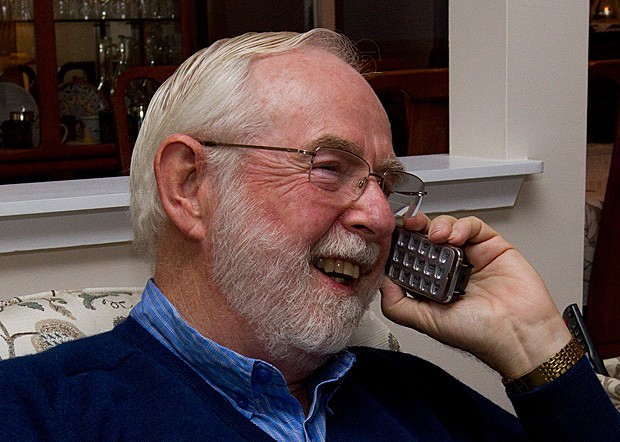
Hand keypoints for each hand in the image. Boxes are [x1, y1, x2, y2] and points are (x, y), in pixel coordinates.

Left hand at [380, 213, 571, 378]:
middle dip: (414, 228)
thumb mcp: (426, 321)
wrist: (519, 335)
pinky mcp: (492, 245)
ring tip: (435, 236)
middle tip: (408, 225)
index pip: (410, 256)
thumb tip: (380, 282)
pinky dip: (461, 226)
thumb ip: (397, 305)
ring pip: (447, 227)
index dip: (399, 245)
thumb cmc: (479, 334)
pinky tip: (456, 237)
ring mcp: (470, 255)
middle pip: (425, 237)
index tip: (389, 236)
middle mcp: (449, 269)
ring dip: (436, 226)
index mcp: (432, 284)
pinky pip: (473, 226)